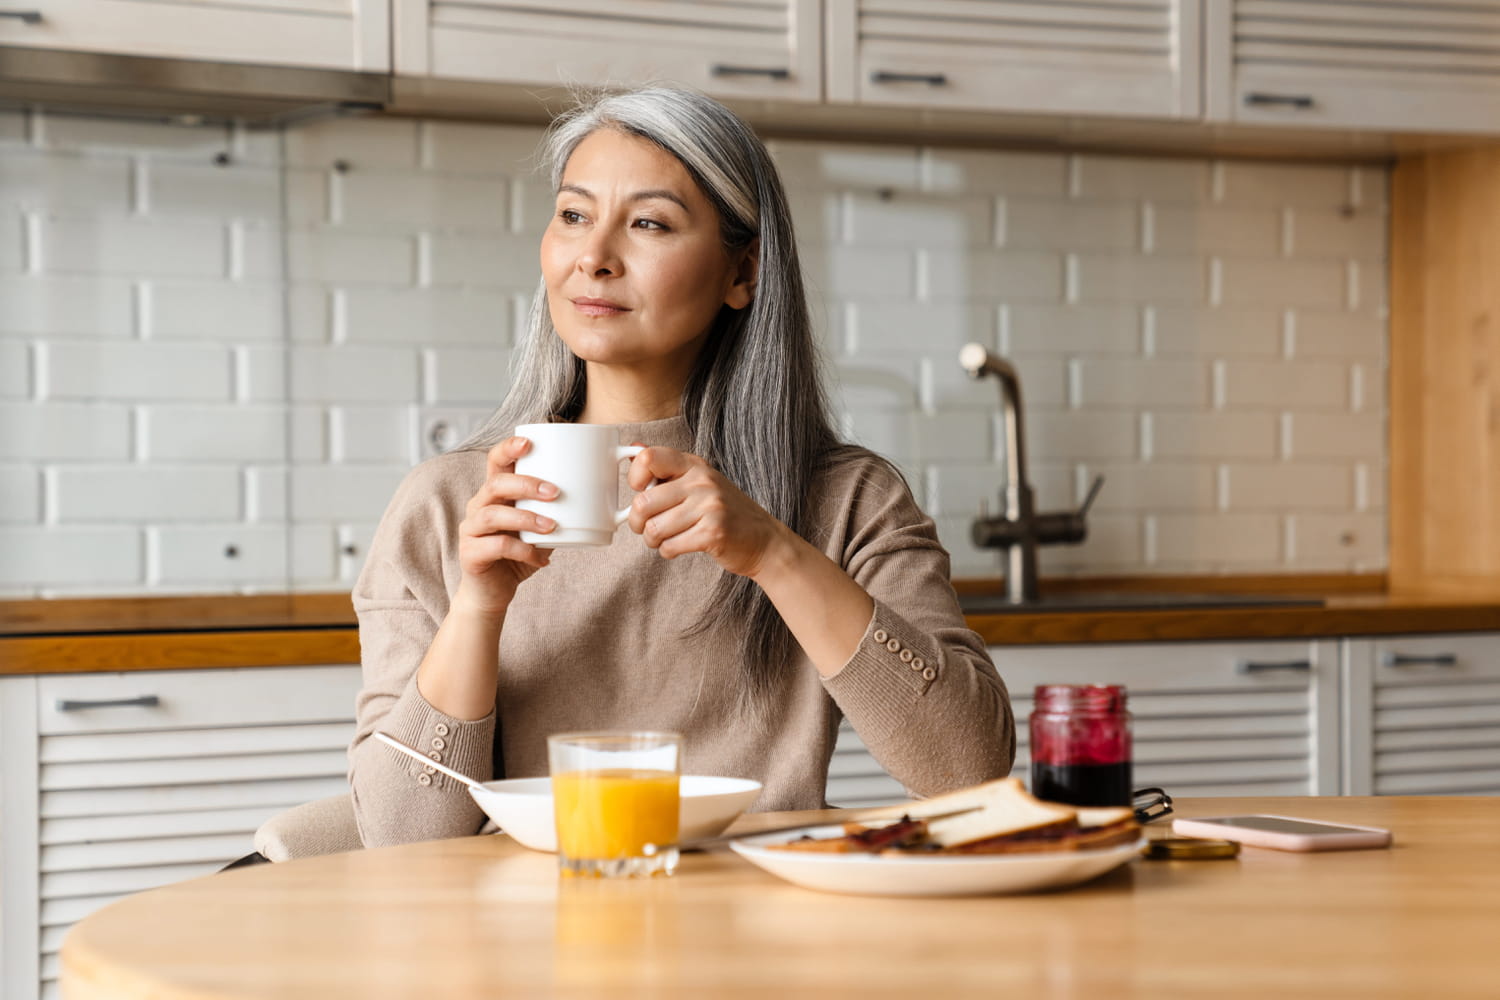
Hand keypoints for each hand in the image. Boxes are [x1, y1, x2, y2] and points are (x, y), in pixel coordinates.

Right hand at [452, 437, 557, 616]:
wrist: (493, 593)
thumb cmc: (519, 555)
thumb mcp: (541, 529)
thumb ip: (558, 512)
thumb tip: (598, 495)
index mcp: (495, 494)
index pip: (495, 462)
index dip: (508, 448)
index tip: (529, 442)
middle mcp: (478, 507)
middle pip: (495, 484)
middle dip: (526, 484)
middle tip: (555, 492)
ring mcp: (471, 530)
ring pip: (492, 514)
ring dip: (526, 518)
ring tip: (552, 526)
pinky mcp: (470, 554)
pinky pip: (496, 547)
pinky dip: (523, 551)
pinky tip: (542, 558)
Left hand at [625, 446, 789, 578]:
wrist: (764, 540)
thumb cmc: (725, 512)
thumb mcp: (699, 482)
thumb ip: (667, 468)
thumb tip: (633, 449)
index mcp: (694, 465)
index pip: (648, 458)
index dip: (634, 478)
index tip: (641, 492)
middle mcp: (702, 481)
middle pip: (643, 502)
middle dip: (637, 522)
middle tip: (647, 527)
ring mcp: (709, 506)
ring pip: (653, 529)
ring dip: (653, 540)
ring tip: (666, 538)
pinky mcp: (713, 533)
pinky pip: (669, 546)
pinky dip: (668, 551)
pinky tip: (681, 546)